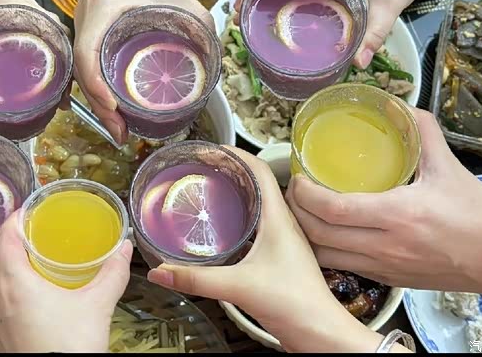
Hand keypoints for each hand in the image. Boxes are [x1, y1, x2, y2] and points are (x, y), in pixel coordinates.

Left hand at [0, 0, 68, 120]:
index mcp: (10, 5)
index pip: (53, 30)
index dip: (65, 59)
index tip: (65, 85)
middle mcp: (22, 3)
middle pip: (58, 34)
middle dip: (64, 64)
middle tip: (61, 94)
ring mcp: (20, 4)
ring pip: (51, 31)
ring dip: (56, 55)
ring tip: (55, 86)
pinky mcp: (14, 8)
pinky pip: (39, 27)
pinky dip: (45, 47)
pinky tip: (38, 68)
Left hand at [0, 212, 132, 352]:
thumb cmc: (70, 350)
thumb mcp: (98, 306)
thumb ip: (112, 273)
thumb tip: (123, 249)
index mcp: (15, 283)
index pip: (4, 237)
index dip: (16, 217)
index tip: (32, 208)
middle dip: (6, 235)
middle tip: (31, 226)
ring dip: (1, 256)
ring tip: (29, 251)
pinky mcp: (1, 330)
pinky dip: (3, 278)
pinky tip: (29, 283)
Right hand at [73, 0, 213, 142]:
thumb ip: (198, 20)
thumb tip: (214, 57)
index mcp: (101, 10)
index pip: (86, 53)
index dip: (96, 85)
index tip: (114, 108)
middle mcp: (85, 22)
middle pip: (81, 73)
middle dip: (99, 107)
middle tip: (121, 134)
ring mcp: (84, 29)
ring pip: (83, 73)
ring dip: (98, 103)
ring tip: (119, 128)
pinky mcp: (90, 34)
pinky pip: (90, 66)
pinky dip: (100, 88)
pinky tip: (116, 105)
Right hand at [147, 147, 380, 352]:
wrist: (321, 332)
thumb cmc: (294, 304)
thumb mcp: (240, 286)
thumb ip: (197, 279)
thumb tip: (160, 271)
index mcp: (278, 217)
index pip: (260, 169)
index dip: (236, 154)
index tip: (211, 149)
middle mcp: (283, 222)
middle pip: (257, 181)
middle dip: (230, 169)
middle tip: (202, 168)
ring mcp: (283, 238)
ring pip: (259, 202)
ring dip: (236, 191)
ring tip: (209, 189)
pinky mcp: (280, 253)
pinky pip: (259, 222)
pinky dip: (241, 214)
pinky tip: (223, 227)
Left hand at [287, 108, 481, 312]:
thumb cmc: (476, 215)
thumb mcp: (450, 168)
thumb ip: (423, 132)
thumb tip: (401, 106)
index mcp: (398, 215)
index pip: (334, 210)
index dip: (306, 194)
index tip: (299, 176)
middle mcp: (384, 246)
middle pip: (318, 235)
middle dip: (295, 210)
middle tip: (294, 189)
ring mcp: (383, 267)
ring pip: (324, 257)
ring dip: (304, 233)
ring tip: (301, 209)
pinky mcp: (385, 280)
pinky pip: (341, 266)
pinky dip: (322, 249)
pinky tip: (323, 230)